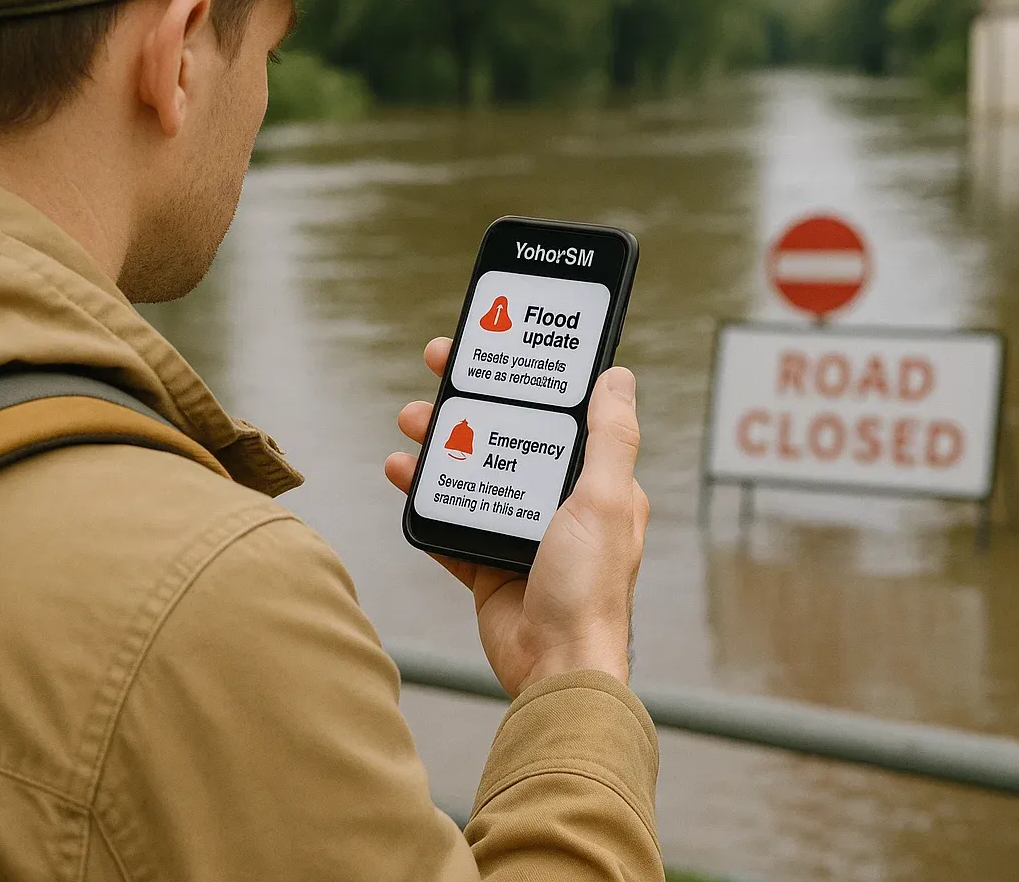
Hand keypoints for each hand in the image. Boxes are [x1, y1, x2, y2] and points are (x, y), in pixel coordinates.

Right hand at [386, 338, 649, 696]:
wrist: (554, 668)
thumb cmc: (590, 589)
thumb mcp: (605, 501)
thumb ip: (611, 439)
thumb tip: (617, 376)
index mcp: (595, 485)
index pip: (557, 415)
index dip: (523, 380)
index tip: (491, 350)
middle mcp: (559, 506)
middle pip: (506, 437)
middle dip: (469, 404)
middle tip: (435, 375)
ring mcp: (521, 536)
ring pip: (472, 474)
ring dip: (439, 445)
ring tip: (408, 423)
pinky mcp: (488, 566)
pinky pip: (448, 523)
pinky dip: (424, 498)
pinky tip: (401, 474)